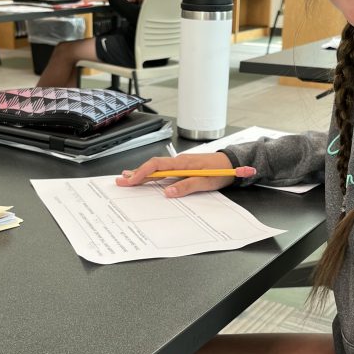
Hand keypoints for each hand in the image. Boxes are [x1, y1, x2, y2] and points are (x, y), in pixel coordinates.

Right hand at [116, 152, 238, 197]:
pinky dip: (151, 173)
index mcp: (182, 163)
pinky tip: (145, 177)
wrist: (232, 163)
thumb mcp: (205, 182)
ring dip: (142, 173)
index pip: (156, 165)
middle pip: (152, 166)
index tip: (131, 180)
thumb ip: (186, 186)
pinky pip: (163, 170)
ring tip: (127, 178)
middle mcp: (179, 161)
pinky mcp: (182, 167)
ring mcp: (180, 164)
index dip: (142, 172)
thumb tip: (168, 192)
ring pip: (156, 167)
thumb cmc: (220, 171)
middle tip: (121, 181)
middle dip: (136, 174)